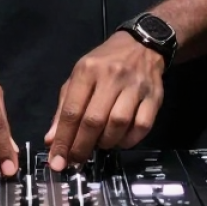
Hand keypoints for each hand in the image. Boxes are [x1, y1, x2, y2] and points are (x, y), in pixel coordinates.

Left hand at [44, 30, 164, 170]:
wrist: (141, 45)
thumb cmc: (105, 63)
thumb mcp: (79, 77)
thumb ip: (64, 107)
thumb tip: (51, 140)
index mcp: (88, 70)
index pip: (71, 110)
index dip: (63, 139)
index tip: (57, 160)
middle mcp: (112, 76)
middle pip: (94, 120)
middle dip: (82, 146)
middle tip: (77, 159)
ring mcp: (135, 86)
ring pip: (118, 124)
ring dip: (106, 143)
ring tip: (99, 145)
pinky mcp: (154, 97)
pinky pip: (142, 126)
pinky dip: (129, 140)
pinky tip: (120, 140)